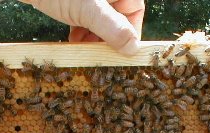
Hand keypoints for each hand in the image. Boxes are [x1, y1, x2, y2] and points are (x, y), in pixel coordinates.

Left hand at [20, 0, 144, 55]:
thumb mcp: (89, 10)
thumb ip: (113, 28)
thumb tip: (133, 48)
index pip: (135, 13)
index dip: (127, 34)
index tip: (116, 51)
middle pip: (118, 19)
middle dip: (106, 37)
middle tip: (96, 50)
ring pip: (101, 22)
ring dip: (93, 37)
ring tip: (82, 44)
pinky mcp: (77, 2)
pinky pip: (87, 19)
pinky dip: (82, 31)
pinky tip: (74, 38)